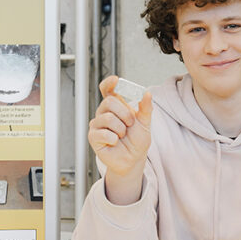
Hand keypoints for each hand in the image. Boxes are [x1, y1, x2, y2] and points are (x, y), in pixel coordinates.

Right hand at [88, 76, 152, 203]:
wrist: (133, 159)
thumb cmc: (136, 141)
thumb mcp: (145, 123)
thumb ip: (145, 108)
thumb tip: (147, 93)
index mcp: (116, 106)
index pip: (107, 89)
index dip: (109, 83)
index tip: (116, 80)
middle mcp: (104, 113)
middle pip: (109, 101)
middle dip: (124, 113)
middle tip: (130, 124)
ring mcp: (97, 124)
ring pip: (107, 117)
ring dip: (120, 129)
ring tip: (122, 136)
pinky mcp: (93, 137)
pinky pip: (102, 133)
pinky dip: (113, 139)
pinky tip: (114, 142)